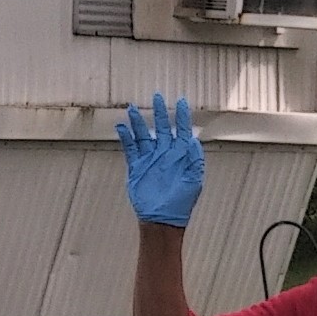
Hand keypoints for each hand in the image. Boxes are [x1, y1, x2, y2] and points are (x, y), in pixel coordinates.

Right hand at [116, 92, 204, 228]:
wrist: (162, 219)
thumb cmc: (181, 202)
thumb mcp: (194, 179)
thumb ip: (194, 158)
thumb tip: (192, 138)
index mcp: (181, 155)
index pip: (183, 130)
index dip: (183, 116)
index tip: (182, 101)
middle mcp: (165, 154)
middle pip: (162, 128)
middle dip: (159, 112)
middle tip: (157, 96)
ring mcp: (150, 160)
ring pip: (143, 135)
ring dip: (138, 122)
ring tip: (132, 108)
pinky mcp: (137, 168)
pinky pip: (130, 149)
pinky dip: (126, 138)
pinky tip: (121, 127)